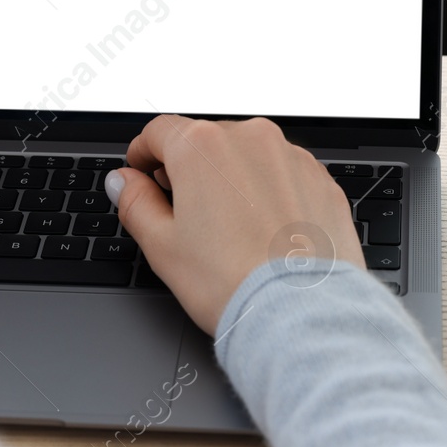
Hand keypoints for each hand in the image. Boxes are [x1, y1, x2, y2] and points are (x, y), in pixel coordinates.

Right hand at [106, 115, 363, 332]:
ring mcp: (291, 157)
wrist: (301, 314)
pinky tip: (263, 232)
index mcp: (202, 147)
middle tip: (183, 213)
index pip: (159, 132)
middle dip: (190, 170)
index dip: (143, 154)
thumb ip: (135, 202)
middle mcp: (250, 139)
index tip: (142, 173)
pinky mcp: (322, 180)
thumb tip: (124, 182)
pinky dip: (269, 193)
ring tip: (229, 230)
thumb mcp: (162, 246)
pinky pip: (284, 175)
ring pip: (247, 157)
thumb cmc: (232, 283)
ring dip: (232, 180)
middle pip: (205, 141)